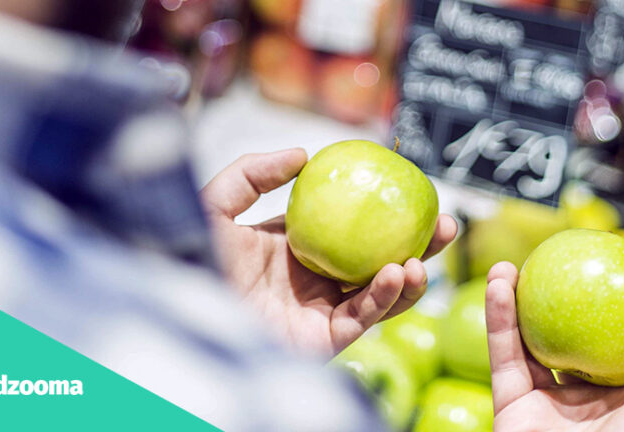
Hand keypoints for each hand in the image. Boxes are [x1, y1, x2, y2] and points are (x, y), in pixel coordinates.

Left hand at [200, 149, 455, 356]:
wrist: (179, 308)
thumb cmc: (188, 258)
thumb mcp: (217, 203)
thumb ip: (254, 172)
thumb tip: (303, 153)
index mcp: (295, 247)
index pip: (350, 227)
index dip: (383, 212)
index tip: (411, 189)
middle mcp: (313, 279)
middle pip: (377, 260)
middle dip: (416, 245)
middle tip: (444, 223)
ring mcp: (320, 310)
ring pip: (380, 294)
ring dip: (410, 276)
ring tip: (424, 255)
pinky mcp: (322, 340)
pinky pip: (363, 317)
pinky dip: (385, 297)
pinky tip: (397, 273)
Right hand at [485, 262, 623, 431]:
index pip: (619, 335)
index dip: (607, 297)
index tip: (598, 259)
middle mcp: (590, 395)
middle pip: (567, 332)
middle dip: (552, 296)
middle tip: (543, 261)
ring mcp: (549, 401)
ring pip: (528, 340)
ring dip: (514, 300)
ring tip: (507, 266)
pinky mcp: (512, 405)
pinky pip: (504, 355)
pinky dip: (497, 319)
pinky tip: (499, 286)